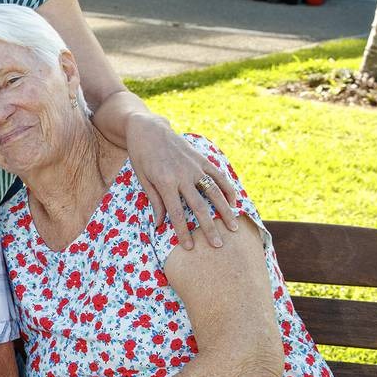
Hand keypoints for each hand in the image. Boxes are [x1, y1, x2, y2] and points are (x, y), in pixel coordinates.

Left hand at [125, 115, 237, 249]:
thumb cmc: (141, 156)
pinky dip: (228, 189)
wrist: (148, 128)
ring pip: (214, 192)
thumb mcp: (143, 179)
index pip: (176, 213)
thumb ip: (155, 201)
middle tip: (218, 246)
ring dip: (225, 212)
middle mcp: (182, 175)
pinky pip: (218, 176)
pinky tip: (235, 203)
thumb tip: (159, 225)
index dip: (183, 231)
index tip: (190, 247)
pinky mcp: (202, 159)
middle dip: (209, 228)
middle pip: (199, 207)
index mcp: (165, 182)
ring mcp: (194, 166)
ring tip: (234, 228)